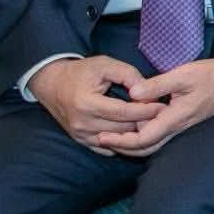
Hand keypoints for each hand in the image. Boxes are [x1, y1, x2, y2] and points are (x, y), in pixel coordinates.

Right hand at [31, 55, 165, 154]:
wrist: (52, 84)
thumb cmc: (81, 72)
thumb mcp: (105, 65)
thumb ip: (128, 74)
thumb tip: (146, 91)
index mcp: (87, 103)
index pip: (124, 112)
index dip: (146, 110)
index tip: (162, 105)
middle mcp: (82, 123)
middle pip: (122, 129)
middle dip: (144, 122)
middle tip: (160, 114)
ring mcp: (80, 135)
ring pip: (117, 141)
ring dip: (135, 133)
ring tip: (150, 122)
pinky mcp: (81, 141)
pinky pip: (107, 148)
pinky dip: (122, 142)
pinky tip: (134, 131)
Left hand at [96, 57, 213, 156]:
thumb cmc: (213, 76)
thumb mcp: (184, 75)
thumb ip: (157, 85)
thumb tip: (132, 94)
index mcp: (175, 118)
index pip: (143, 139)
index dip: (120, 141)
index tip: (101, 136)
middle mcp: (177, 126)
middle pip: (145, 148)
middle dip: (122, 147)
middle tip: (101, 139)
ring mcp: (181, 125)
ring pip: (153, 143)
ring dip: (131, 142)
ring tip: (113, 134)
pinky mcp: (184, 120)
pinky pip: (159, 134)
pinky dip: (142, 135)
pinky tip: (134, 124)